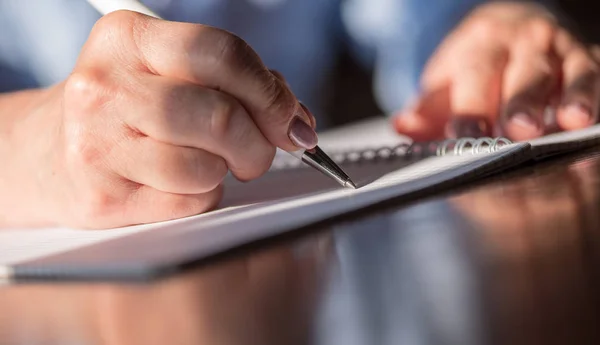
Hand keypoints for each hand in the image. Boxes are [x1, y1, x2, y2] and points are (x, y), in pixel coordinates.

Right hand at [10, 10, 315, 228]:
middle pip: (220, 116)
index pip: (221, 54)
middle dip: (258, 142)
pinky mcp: (102, 197)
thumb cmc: (127, 109)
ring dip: (225, 171)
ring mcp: (98, 144)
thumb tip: (297, 122)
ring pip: (207, 167)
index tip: (292, 120)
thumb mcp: (170, 73)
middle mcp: (106, 86)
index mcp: (127, 39)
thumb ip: (236, 85)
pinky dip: (203, 197)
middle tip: (258, 151)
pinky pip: (189, 202)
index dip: (270, 92)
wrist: (50, 152)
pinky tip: (180, 184)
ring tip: (207, 163)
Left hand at [393, 2, 599, 140]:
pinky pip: (599, 76)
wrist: (510, 29)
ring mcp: (562, 51)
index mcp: (483, 44)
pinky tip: (595, 123)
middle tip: (519, 130)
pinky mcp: (590, 60)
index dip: (471, 107)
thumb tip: (402, 126)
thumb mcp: (446, 80)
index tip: (464, 135)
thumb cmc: (475, 65)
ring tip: (574, 122)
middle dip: (522, 102)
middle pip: (524, 73)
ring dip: (575, 97)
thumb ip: (428, 108)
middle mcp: (526, 42)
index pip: (476, 75)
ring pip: (572, 72)